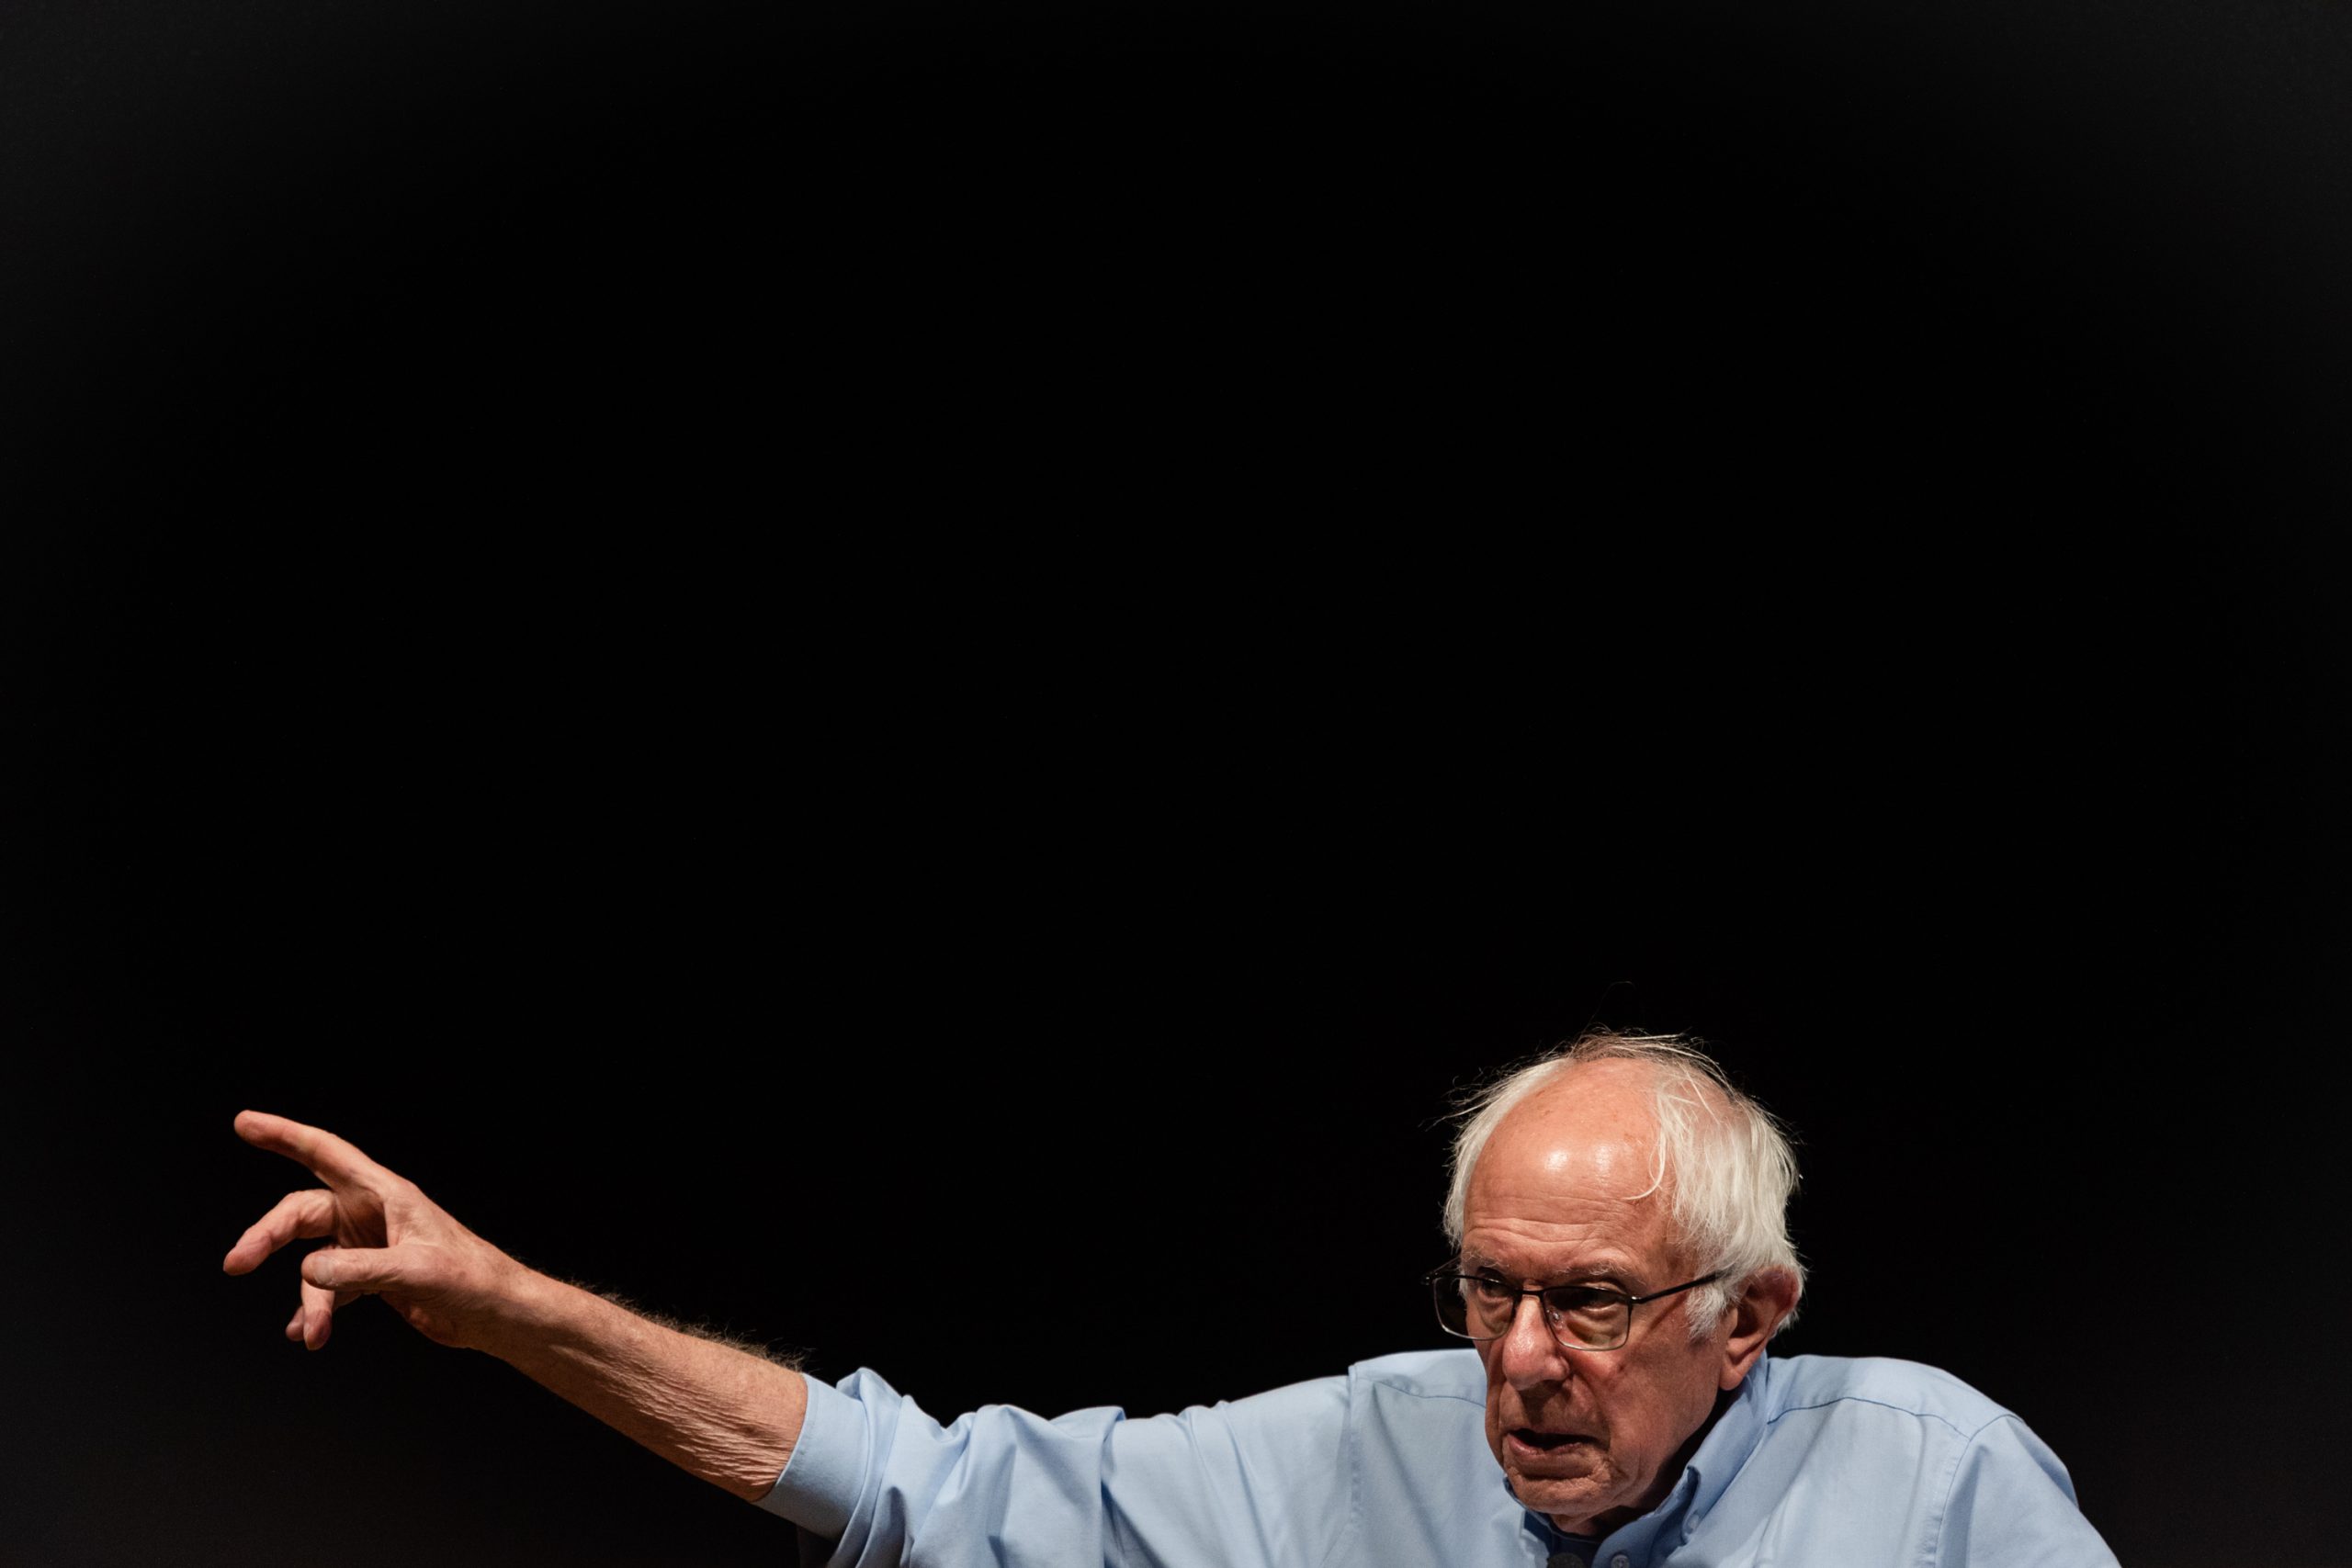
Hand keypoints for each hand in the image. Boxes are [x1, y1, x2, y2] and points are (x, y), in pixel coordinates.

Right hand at [223, 1110, 535, 1353]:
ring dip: (308, 1298)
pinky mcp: (373, 1276)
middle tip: (237, 1262)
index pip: (326, 1153)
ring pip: (314, 1261)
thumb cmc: (472, 1279)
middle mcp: (373, 1213)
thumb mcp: (415, 1270)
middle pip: (302, 1212)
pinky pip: (329, 1288)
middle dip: (268, 1236)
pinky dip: (316, 1310)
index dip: (284, 1135)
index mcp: (386, 1194)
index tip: (245, 1123)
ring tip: (312, 1332)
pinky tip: (308, 1333)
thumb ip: (361, 1270)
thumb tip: (310, 1271)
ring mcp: (370, 1245)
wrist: (495, 1313)